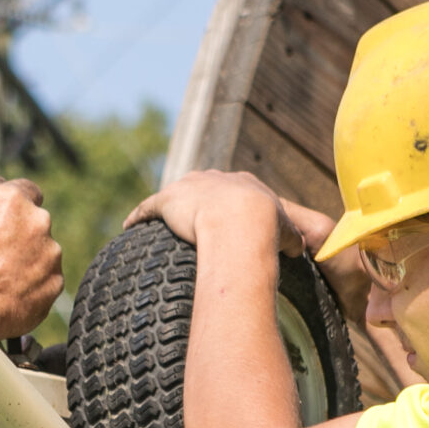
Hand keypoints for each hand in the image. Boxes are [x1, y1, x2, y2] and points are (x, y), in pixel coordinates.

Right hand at [0, 178, 62, 338]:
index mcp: (14, 200)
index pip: (29, 191)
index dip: (17, 207)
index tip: (8, 220)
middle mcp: (39, 221)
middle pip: (36, 222)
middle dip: (22, 235)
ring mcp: (52, 253)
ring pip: (44, 252)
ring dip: (29, 260)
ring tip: (0, 279)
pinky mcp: (57, 281)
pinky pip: (46, 279)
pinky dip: (34, 284)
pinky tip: (10, 293)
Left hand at [125, 169, 317, 252]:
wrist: (241, 218)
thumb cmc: (265, 226)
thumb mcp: (285, 233)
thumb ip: (290, 238)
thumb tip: (298, 248)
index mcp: (242, 184)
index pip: (232, 189)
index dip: (228, 202)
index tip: (223, 214)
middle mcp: (213, 179)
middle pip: (201, 187)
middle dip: (196, 199)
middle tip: (190, 217)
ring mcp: (188, 188)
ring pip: (172, 195)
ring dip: (165, 208)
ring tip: (157, 221)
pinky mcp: (165, 201)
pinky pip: (147, 208)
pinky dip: (138, 216)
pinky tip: (130, 226)